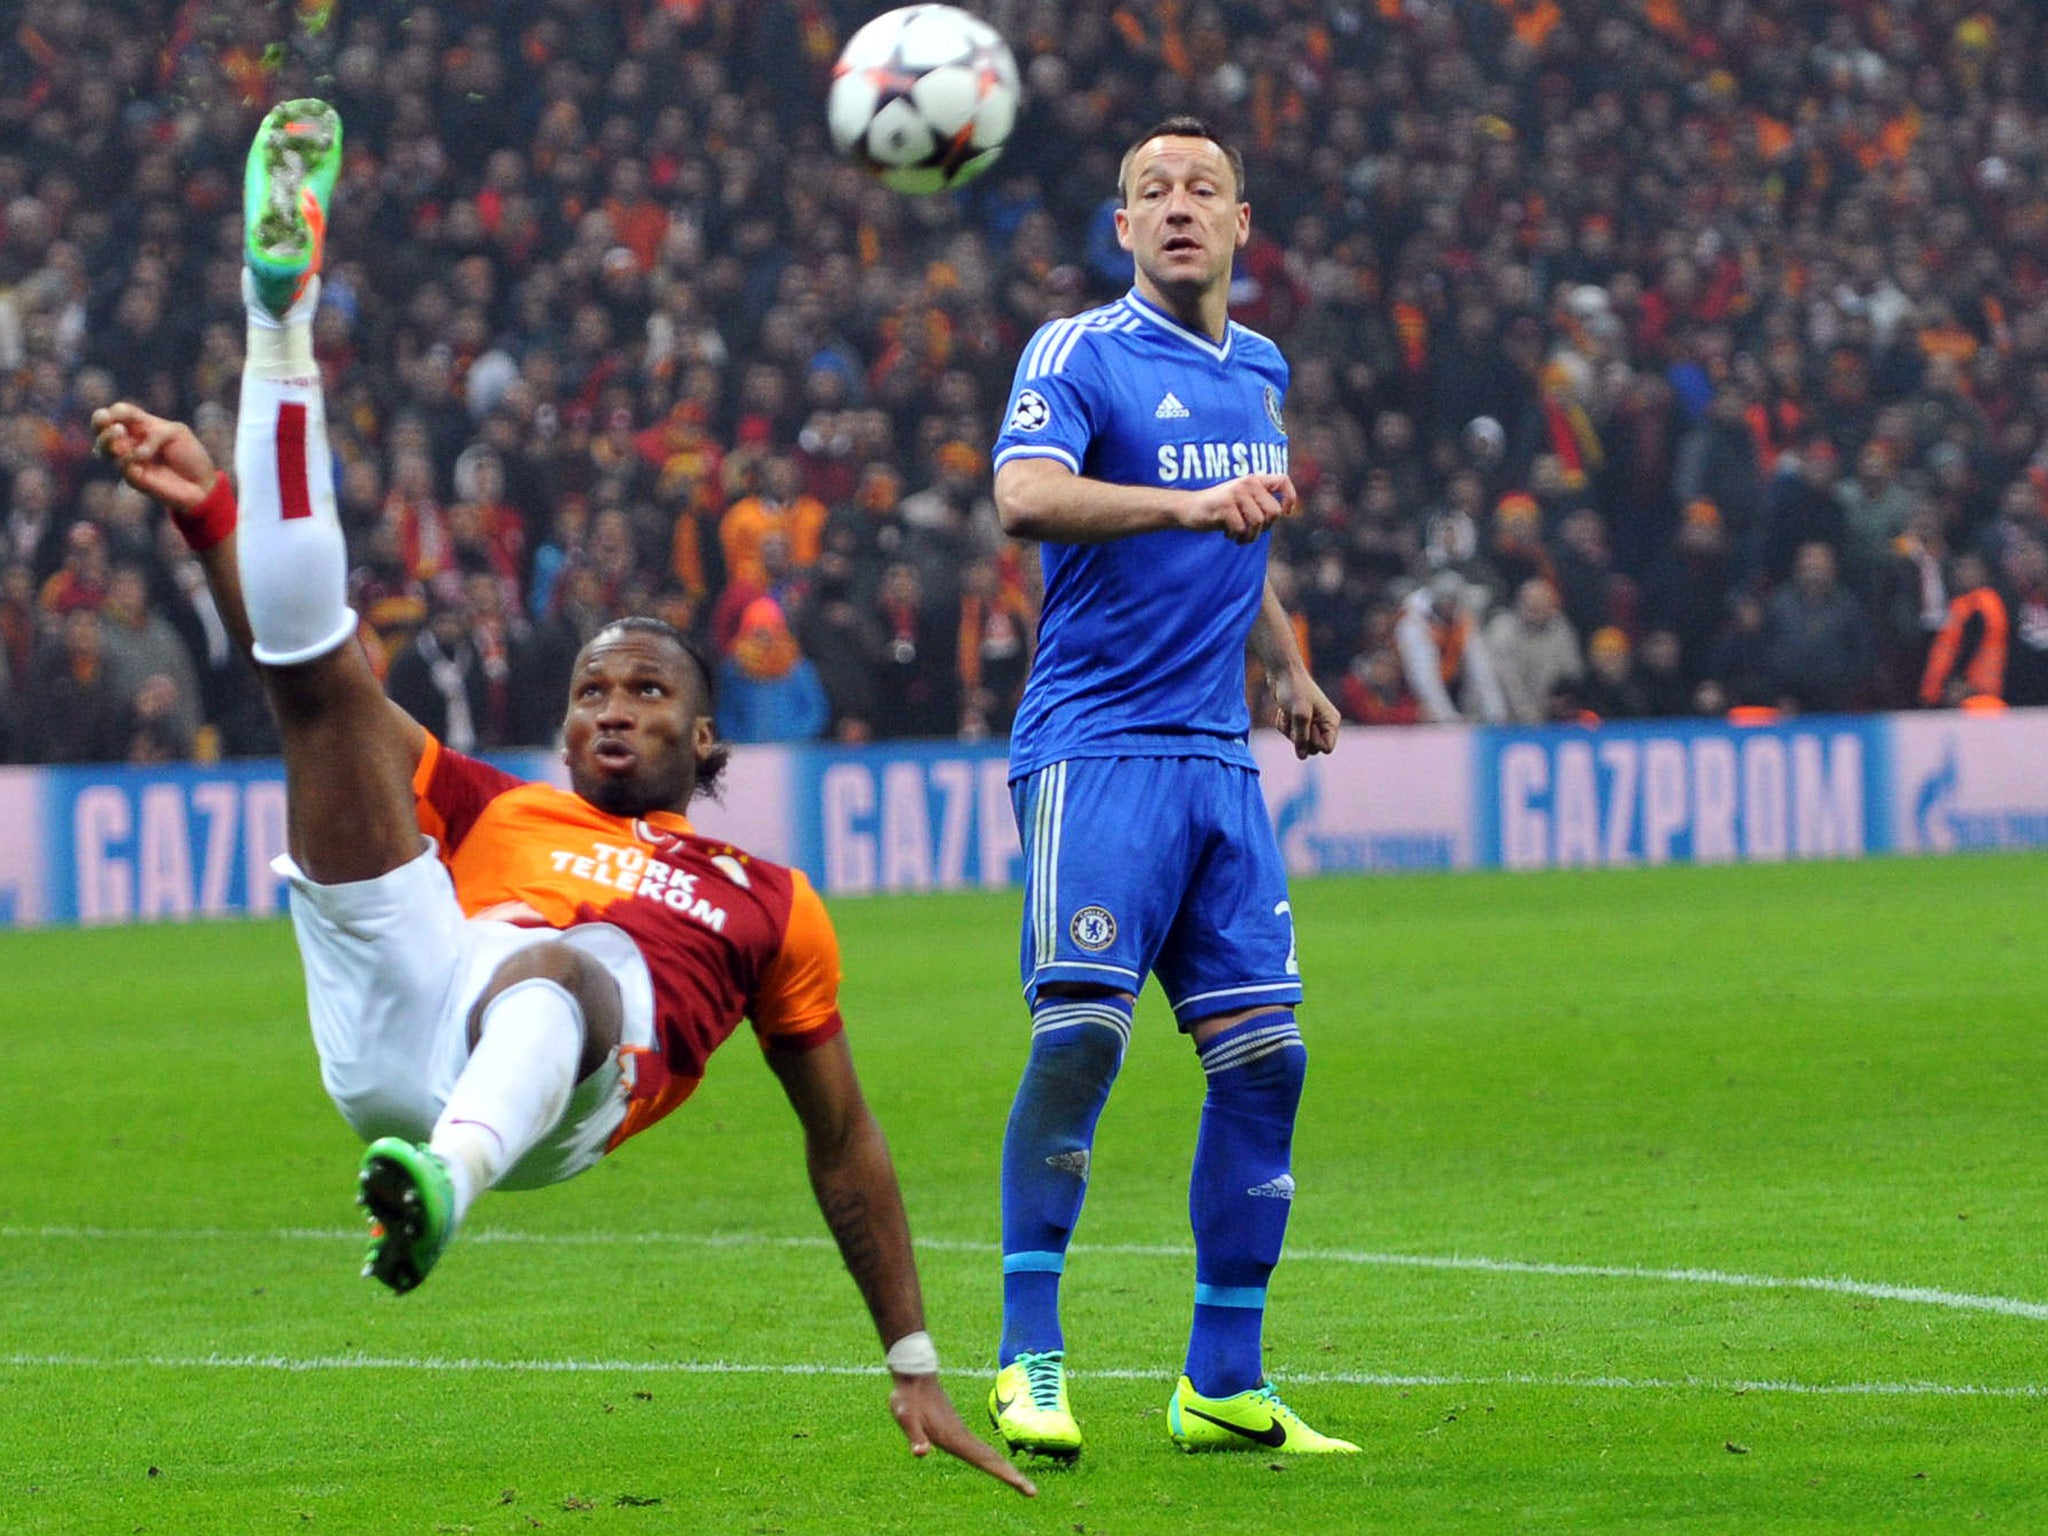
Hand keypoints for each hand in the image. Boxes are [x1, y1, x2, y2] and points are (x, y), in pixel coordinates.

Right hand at [91, 402, 217, 513]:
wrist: (201, 484)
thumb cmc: (190, 455)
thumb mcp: (176, 432)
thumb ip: (155, 432)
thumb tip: (136, 450)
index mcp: (139, 425)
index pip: (119, 412)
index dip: (117, 411)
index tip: (124, 412)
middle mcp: (129, 441)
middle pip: (101, 428)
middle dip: (99, 421)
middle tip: (106, 419)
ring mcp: (128, 460)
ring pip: (103, 447)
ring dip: (107, 437)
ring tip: (119, 431)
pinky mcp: (133, 477)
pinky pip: (122, 464)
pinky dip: (129, 456)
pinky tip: (142, 456)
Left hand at [888, 1372, 1036, 1497]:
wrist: (915, 1375)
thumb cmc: (909, 1398)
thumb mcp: (906, 1417)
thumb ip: (914, 1435)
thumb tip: (921, 1453)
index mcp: (955, 1438)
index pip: (986, 1461)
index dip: (1006, 1474)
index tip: (1026, 1487)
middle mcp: (963, 1436)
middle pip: (993, 1459)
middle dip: (1013, 1476)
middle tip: (1032, 1493)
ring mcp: (961, 1433)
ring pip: (988, 1454)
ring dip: (1005, 1468)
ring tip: (1020, 1483)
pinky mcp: (957, 1431)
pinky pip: (980, 1449)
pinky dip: (992, 1460)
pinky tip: (993, 1464)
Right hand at [1179, 473, 1296, 543]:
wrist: (1188, 508)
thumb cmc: (1219, 509)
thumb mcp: (1241, 499)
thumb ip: (1259, 501)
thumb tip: (1282, 513)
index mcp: (1254, 480)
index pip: (1282, 480)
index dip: (1290, 497)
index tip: (1285, 513)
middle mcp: (1247, 483)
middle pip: (1273, 512)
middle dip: (1265, 529)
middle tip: (1251, 533)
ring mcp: (1235, 493)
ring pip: (1258, 522)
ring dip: (1250, 536)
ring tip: (1240, 537)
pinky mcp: (1224, 505)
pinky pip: (1241, 528)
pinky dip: (1235, 537)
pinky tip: (1227, 534)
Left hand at [1272, 666, 1339, 757]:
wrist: (1281, 673)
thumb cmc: (1294, 690)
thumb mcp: (1299, 715)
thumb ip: (1302, 738)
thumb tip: (1302, 757)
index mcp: (1331, 722)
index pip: (1326, 748)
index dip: (1314, 743)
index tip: (1307, 727)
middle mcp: (1323, 724)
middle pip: (1312, 748)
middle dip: (1299, 737)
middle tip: (1295, 720)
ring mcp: (1310, 723)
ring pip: (1298, 742)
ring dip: (1289, 730)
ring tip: (1288, 712)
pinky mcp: (1298, 721)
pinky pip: (1289, 734)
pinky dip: (1283, 724)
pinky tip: (1283, 711)